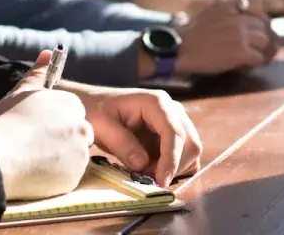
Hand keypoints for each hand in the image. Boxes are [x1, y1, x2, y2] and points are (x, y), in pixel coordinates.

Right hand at [0, 51, 93, 200]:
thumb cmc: (4, 122)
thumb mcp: (20, 92)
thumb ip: (38, 73)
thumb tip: (48, 52)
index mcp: (71, 104)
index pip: (72, 113)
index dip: (54, 122)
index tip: (37, 129)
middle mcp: (81, 127)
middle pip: (77, 135)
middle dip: (61, 140)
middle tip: (34, 146)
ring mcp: (80, 154)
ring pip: (74, 157)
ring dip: (59, 159)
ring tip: (31, 159)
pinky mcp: (74, 178)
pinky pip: (67, 177)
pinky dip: (55, 177)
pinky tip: (34, 173)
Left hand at [77, 88, 202, 186]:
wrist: (93, 104)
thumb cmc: (95, 110)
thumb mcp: (101, 126)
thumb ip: (121, 144)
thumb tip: (142, 164)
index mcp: (156, 103)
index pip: (174, 132)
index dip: (171, 159)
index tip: (161, 181)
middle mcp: (171, 110)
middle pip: (190, 142)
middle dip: (174, 166)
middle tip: (147, 178)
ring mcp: (174, 121)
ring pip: (191, 151)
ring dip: (174, 168)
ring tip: (146, 172)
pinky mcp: (172, 134)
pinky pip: (184, 155)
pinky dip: (173, 167)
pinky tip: (152, 169)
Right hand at [174, 0, 276, 73]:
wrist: (179, 49)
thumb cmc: (191, 33)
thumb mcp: (209, 10)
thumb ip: (227, 8)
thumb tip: (245, 10)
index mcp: (230, 5)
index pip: (257, 4)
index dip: (257, 16)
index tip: (252, 25)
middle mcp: (238, 17)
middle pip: (263, 25)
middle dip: (258, 35)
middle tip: (250, 44)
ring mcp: (241, 34)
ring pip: (264, 41)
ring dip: (257, 49)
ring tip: (246, 54)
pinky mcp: (241, 52)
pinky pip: (259, 57)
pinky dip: (253, 62)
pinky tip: (243, 64)